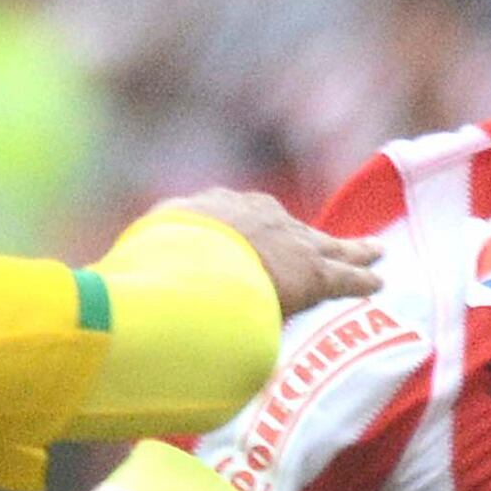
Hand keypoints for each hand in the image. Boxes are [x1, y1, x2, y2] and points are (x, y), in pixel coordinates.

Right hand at [156, 187, 382, 320]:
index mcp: (216, 209)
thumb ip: (141, 260)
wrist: (194, 258)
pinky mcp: (312, 273)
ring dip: (351, 250)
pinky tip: (379, 281)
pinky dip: (362, 278)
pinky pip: (345, 275)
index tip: (250, 242)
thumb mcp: (143, 251)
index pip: (240, 219)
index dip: (248, 232)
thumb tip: (111, 278)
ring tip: (374, 251)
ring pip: (327, 245)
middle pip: (289, 225)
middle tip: (317, 241)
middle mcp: (258, 215)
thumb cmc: (160, 258)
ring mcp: (288, 241)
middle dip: (304, 235)